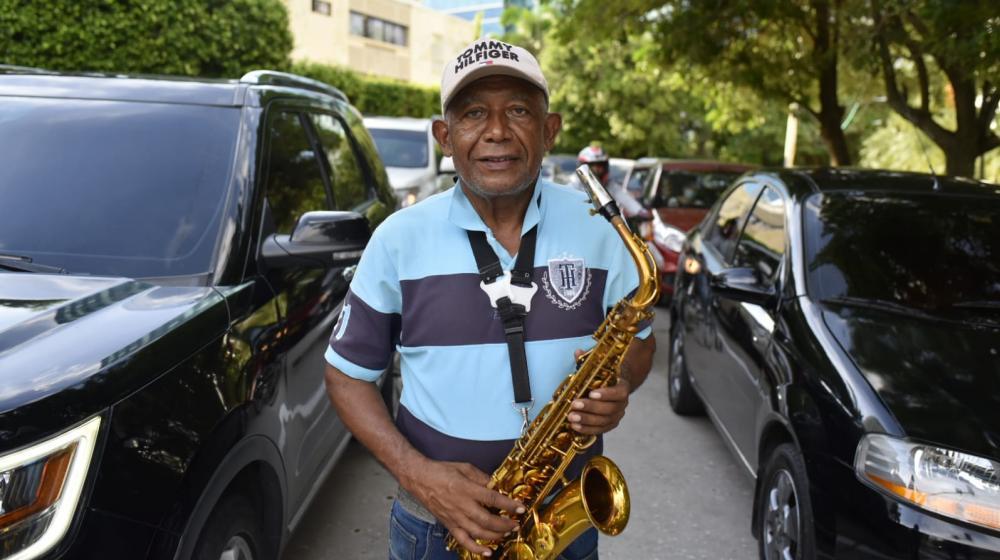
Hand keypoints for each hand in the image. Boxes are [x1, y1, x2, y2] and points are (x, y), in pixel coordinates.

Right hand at [402, 458, 523, 556]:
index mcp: (467, 489)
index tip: (520, 508)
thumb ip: (482, 478)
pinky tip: (488, 552)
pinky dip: (476, 548)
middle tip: (516, 524)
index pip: (493, 498)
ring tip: (507, 533)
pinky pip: (463, 540)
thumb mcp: (465, 467)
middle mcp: (462, 505)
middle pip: (487, 519)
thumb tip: (496, 486)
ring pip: (478, 532)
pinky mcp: (449, 524)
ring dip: (495, 535)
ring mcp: (455, 517)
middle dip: (504, 524)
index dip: (509, 504)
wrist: (419, 478)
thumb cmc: (442, 470)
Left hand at [567, 349, 630, 434]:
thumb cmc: (602, 377)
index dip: (607, 394)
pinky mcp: (610, 425)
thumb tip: (577, 352)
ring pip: (604, 421)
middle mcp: (622, 403)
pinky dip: (588, 429)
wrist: (612, 387)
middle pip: (610, 409)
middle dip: (591, 408)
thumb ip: (587, 360)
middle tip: (575, 405)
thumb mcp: (597, 366)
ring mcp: (617, 415)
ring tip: (571, 417)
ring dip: (587, 420)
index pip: (619, 392)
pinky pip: (600, 430)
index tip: (592, 393)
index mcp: (622, 387)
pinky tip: (575, 426)